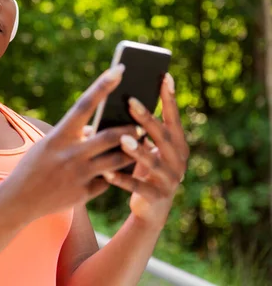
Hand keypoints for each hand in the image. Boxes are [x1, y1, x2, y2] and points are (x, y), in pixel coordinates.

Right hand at [3, 64, 140, 222]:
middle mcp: (70, 153)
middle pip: (110, 136)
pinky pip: (107, 182)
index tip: (119, 70)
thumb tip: (97, 128)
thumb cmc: (34, 166)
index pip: (84, 104)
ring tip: (140, 146)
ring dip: (131, 152)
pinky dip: (113, 176)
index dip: (103, 86)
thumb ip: (73, 136)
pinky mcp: (83, 194)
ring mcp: (78, 175)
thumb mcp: (49, 144)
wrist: (18, 199)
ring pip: (117, 161)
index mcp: (59, 136)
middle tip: (142, 124)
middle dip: (130, 129)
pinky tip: (118, 174)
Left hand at [103, 73, 188, 229]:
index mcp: (177, 144)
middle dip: (147, 118)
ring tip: (122, 138)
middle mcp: (178, 160)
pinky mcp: (157, 197)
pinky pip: (137, 186)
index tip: (164, 75)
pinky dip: (122, 179)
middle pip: (163, 136)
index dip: (169, 97)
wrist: (151, 209)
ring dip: (138, 149)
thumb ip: (141, 129)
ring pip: (153, 162)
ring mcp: (170, 180)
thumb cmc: (145, 169)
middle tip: (130, 100)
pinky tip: (107, 172)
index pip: (173, 116)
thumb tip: (123, 98)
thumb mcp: (147, 148)